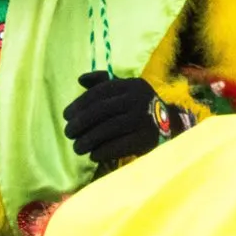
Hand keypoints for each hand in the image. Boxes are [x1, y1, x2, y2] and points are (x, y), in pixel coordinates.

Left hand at [63, 72, 177, 164]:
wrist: (170, 125)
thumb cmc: (137, 106)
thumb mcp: (125, 90)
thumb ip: (102, 83)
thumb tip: (80, 79)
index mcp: (132, 85)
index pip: (100, 92)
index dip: (80, 104)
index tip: (65, 116)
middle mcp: (140, 99)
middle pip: (102, 110)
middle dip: (81, 123)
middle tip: (67, 133)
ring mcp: (146, 118)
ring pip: (109, 128)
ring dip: (89, 140)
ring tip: (76, 148)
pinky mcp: (149, 138)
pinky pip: (121, 145)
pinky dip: (104, 151)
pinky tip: (93, 155)